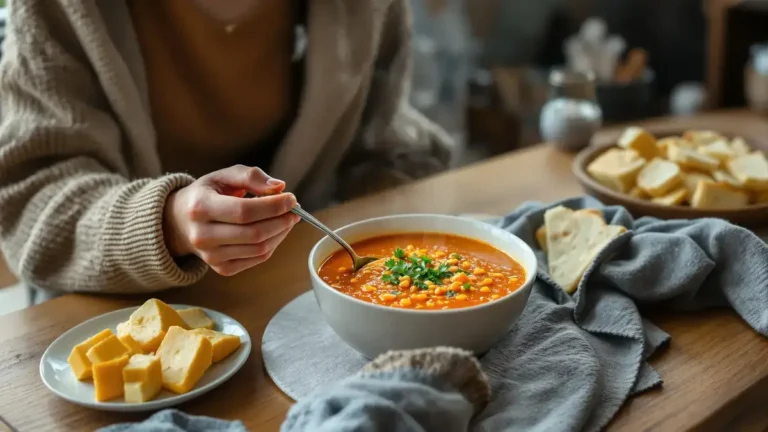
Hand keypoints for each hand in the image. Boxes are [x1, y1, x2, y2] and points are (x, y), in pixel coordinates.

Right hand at [163, 165, 300, 275]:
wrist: (181, 221)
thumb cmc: (208, 194)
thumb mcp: (224, 176)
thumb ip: (251, 176)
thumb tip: (279, 187)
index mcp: (200, 208)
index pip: (244, 211)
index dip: (273, 206)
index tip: (292, 199)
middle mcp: (202, 235)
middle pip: (254, 233)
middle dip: (282, 221)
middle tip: (294, 210)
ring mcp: (211, 256)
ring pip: (259, 249)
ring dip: (281, 233)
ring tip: (287, 219)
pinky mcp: (221, 269)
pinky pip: (257, 259)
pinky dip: (273, 244)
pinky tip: (275, 231)